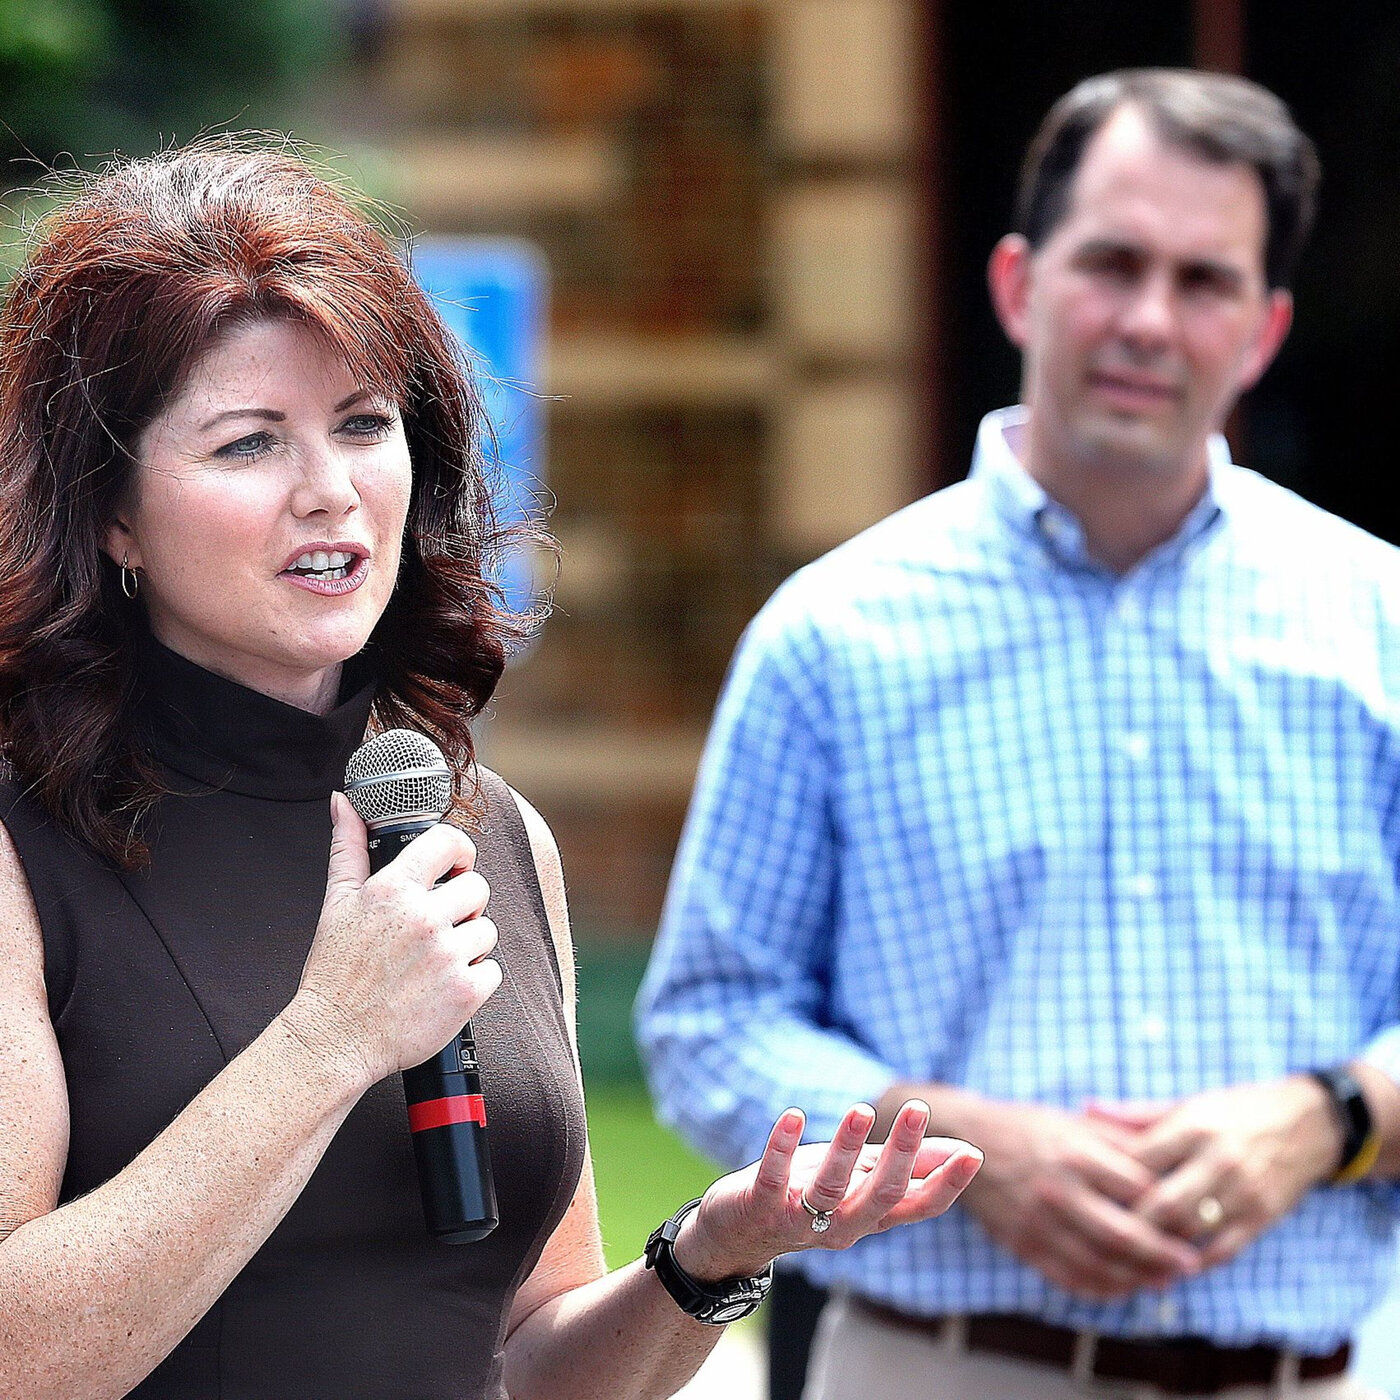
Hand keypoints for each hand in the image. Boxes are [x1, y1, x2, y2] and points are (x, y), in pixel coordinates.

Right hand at [283, 792, 501, 1084]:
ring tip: (436, 962)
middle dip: (463, 905)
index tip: (456, 867)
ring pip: (488, 930)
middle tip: (438, 927)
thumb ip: (348, 847)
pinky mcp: (465, 992)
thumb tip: (344, 802)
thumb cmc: (334, 972)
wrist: (334, 1040)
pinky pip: (494, 972)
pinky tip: (443, 988)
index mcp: (393, 889)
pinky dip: (476, 982)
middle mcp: (423, 918)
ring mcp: (447, 955)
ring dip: (470, 945)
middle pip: (478, 887)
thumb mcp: (337, 903)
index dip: (460, 852)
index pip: (450, 842)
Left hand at [673, 1101, 981, 1281]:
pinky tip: (794, 1116)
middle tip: (918, 1109)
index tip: (973, 1154)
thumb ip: (908, 1168)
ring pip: (831, 1189)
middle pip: (881, 1195)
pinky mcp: (760, 1205)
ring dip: (845, 1149)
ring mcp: (800, 1218)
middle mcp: (842, 1225)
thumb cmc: (809, 1196)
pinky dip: (782, 1147)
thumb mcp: (861, 1180)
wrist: (739, 1232)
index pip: (917, 1205)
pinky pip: (773, 1177)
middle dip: (902, 1153)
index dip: (946, 1185)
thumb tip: (968, 1153)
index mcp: (871, 1215)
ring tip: (860, 1109)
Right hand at [954, 1098, 1202, 1298]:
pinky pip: (1069, 1278)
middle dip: (1164, 1255)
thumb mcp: (1073, 1122)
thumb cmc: (1026, 1127)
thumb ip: (1119, 1141)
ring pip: (1099, 1265)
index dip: (1172, 1209)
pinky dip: (1101, 1289)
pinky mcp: (1023, 1243)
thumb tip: (1169, 1160)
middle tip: (1190, 1264)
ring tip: (1162, 1279)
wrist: (965, 1142)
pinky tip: (1121, 1286)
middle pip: (1124, 1236)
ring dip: (1138, 1279)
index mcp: (1074, 1154)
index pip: (1139, 1190)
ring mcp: (1038, 1221)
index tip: (1196, 1220)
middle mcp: (1058, 1190)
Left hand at [1095, 1077, 1339, 1268]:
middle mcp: (1218, 1159)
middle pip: (1162, 1202)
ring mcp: (1243, 1192)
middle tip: (1103, 1231)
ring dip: (1158, 1246)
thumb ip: (1136, 1114)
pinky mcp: (1262, 1217)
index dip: (1110, 1177)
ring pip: (1190, 1230)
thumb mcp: (1187, 1104)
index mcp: (1193, 1126)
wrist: (1308, 1124)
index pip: (1140, 1158)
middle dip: (1130, 1221)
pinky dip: (1194, 1260)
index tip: (1088, 1190)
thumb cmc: (1235, 1111)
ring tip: (1129, 1252)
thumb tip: (1086, 1109)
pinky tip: (1170, 1263)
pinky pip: (1223, 1249)